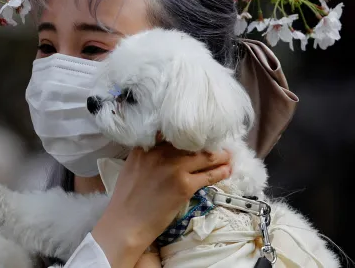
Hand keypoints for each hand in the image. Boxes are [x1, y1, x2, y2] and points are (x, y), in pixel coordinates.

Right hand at [92, 142, 231, 267]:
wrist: (127, 222)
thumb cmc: (126, 198)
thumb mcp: (132, 166)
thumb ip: (147, 155)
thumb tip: (163, 150)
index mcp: (145, 147)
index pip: (171, 133)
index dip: (187, 135)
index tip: (196, 136)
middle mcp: (160, 153)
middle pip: (190, 143)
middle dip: (206, 144)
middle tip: (218, 144)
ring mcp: (174, 168)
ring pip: (204, 157)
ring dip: (219, 156)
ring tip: (228, 156)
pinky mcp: (184, 185)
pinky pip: (208, 175)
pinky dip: (220, 172)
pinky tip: (227, 170)